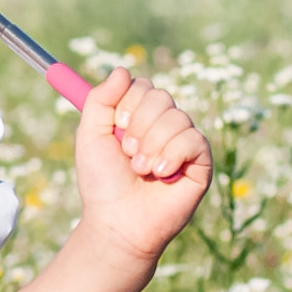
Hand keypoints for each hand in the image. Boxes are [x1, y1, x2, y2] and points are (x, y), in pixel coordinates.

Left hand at [71, 67, 211, 269]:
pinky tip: (161, 174)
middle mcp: (162, 125)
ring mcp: (183, 142)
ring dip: (151, 146)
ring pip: (176, 117)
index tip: (116, 125)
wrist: (117, 221)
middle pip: (160, 96)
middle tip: (127, 153)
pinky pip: (193, 139)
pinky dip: (171, 155)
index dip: (128, 102)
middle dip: (137, 126)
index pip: (141, 86)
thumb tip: (121, 69)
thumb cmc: (102, 183)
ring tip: (141, 170)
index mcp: (137, 117)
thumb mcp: (90, 137)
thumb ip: (99, 100)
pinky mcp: (201, 161)